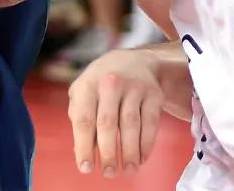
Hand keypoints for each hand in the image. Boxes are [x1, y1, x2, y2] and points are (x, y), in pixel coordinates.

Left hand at [67, 47, 165, 177]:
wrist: (133, 60)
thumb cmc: (101, 85)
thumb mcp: (84, 93)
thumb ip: (80, 119)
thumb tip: (83, 151)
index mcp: (88, 85)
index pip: (84, 120)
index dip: (84, 146)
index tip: (86, 168)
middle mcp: (110, 83)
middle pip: (108, 123)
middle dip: (108, 152)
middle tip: (109, 173)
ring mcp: (134, 86)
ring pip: (131, 124)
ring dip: (130, 151)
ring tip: (128, 170)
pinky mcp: (153, 93)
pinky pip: (151, 122)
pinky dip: (147, 143)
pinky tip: (142, 158)